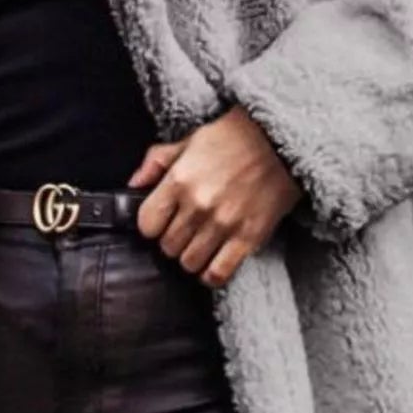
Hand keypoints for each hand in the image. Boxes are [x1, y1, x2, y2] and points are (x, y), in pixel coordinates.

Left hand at [126, 104, 302, 286]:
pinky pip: (218, 273)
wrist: (281, 141)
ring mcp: (223, 224)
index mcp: (179, 180)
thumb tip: (132, 184)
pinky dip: (211, 274)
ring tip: (201, 245)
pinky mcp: (248, 237)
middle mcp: (198, 205)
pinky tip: (213, 262)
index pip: (147, 224)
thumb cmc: (234, 139)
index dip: (152, 226)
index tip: (162, 222)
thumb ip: (157, 161)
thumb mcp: (190, 140)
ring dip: (191, 257)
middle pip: (167, 247)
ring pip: (189, 263)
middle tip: (185, 231)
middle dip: (172, 241)